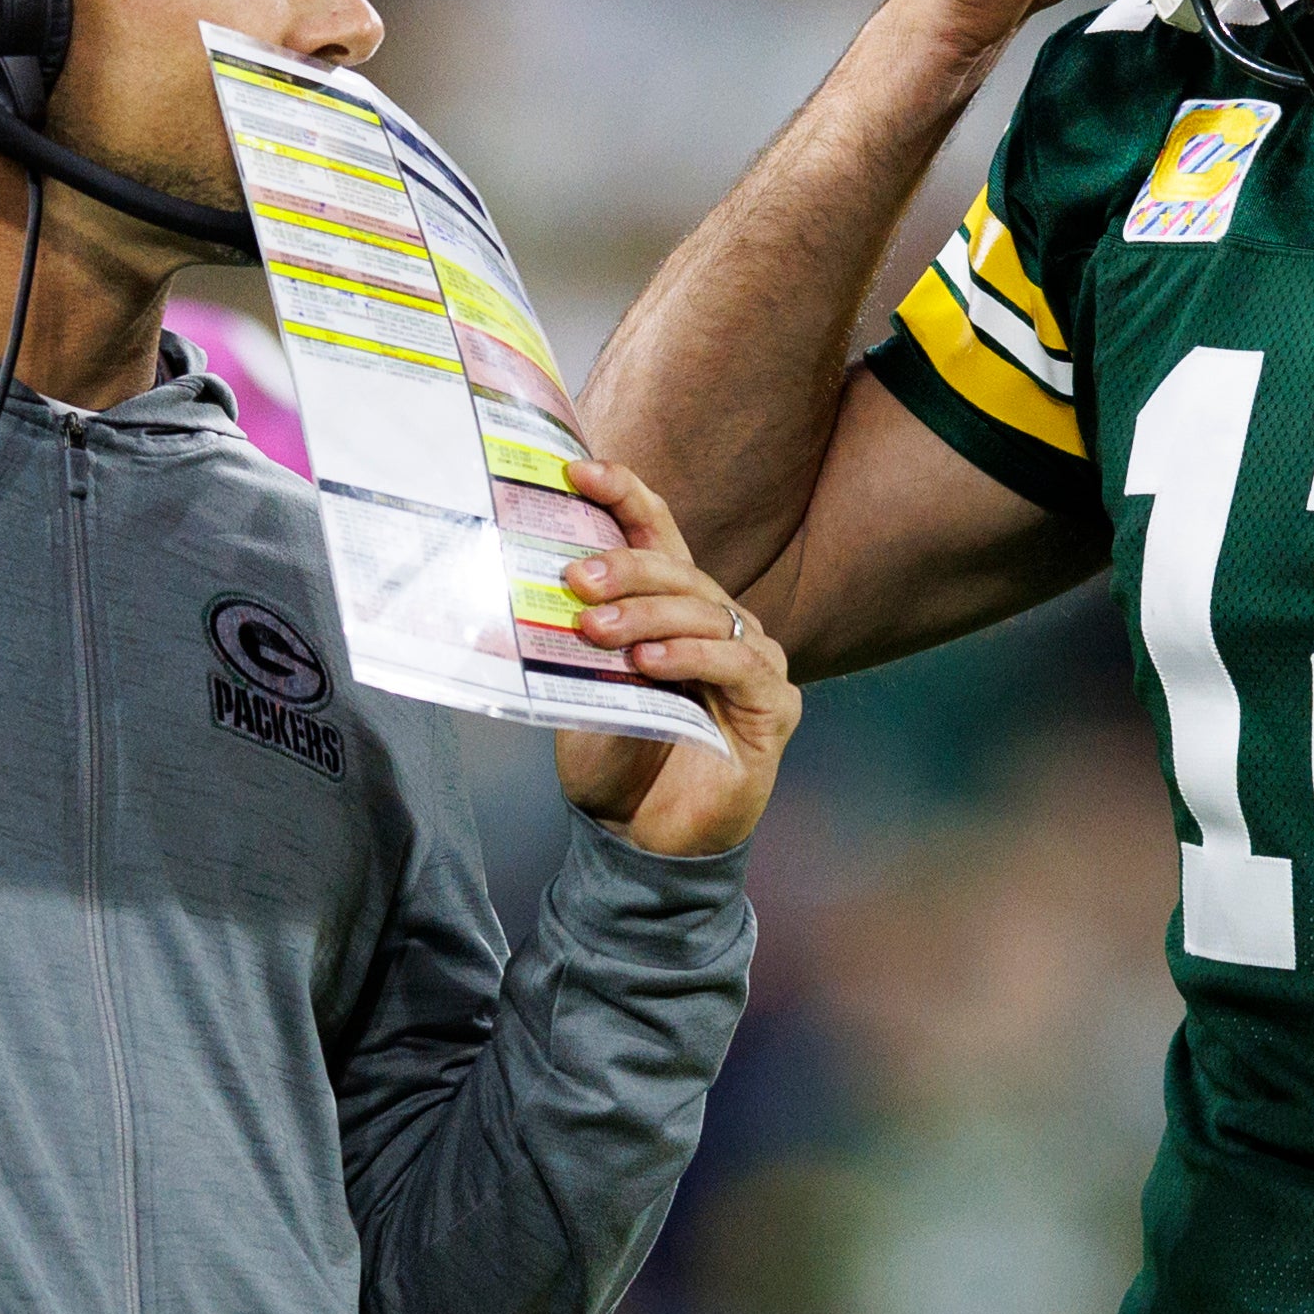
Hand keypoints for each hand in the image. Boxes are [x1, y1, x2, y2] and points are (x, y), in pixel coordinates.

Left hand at [553, 456, 798, 858]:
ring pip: (706, 612)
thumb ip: (578, 639)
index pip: (658, 534)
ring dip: (646, 615)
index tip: (576, 471)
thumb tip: (540, 582)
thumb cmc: (615, 762)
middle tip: (575, 578)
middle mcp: (720, 625)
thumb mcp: (579, 689)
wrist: (638, 842)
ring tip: (595, 630)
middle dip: (626, 566)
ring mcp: (754, 663)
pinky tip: (648, 663)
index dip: (624, 495)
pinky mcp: (773, 707)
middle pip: (680, 571)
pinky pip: (737, 664)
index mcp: (673, 609)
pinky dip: (690, 657)